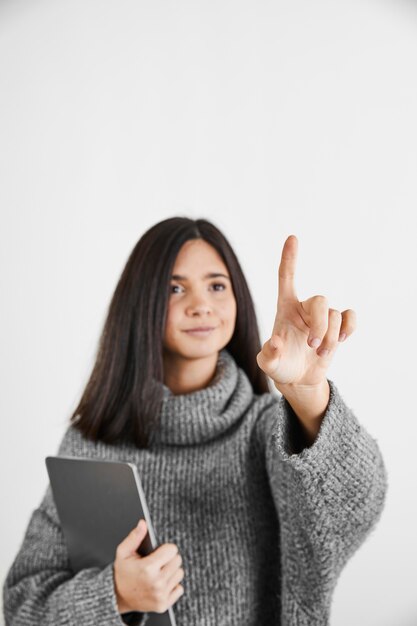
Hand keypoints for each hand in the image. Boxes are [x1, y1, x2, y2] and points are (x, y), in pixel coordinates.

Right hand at [114, 519, 184, 613]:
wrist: (118, 597)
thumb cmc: (122, 573)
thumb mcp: (123, 552)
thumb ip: (135, 537)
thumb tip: (143, 523)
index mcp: (147, 568)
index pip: (172, 550)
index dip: (166, 548)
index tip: (160, 551)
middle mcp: (156, 583)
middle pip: (178, 561)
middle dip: (169, 559)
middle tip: (158, 562)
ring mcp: (160, 595)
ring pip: (179, 574)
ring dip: (171, 571)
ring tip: (159, 572)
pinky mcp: (164, 604)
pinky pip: (179, 588)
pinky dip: (172, 585)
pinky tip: (161, 584)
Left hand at [256, 235, 355, 388]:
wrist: (298, 378)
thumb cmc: (280, 365)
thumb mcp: (268, 363)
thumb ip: (268, 355)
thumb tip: (275, 342)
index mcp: (285, 308)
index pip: (286, 278)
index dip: (290, 258)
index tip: (292, 237)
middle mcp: (304, 308)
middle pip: (320, 301)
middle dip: (321, 325)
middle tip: (313, 346)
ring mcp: (323, 317)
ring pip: (335, 316)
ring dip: (330, 338)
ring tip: (320, 353)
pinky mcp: (337, 327)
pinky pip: (350, 317)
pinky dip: (349, 328)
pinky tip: (341, 340)